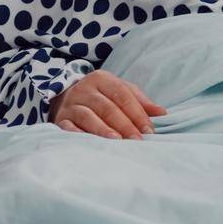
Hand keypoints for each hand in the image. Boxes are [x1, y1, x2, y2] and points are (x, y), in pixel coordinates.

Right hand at [50, 70, 166, 139]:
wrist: (65, 97)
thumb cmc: (100, 96)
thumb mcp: (118, 91)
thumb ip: (139, 101)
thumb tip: (162, 113)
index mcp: (101, 79)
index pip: (122, 94)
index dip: (137, 112)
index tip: (149, 130)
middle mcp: (84, 89)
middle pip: (107, 106)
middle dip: (124, 124)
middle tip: (137, 140)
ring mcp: (71, 104)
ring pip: (88, 116)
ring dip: (103, 129)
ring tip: (117, 141)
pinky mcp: (60, 119)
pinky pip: (69, 128)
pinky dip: (80, 136)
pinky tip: (91, 144)